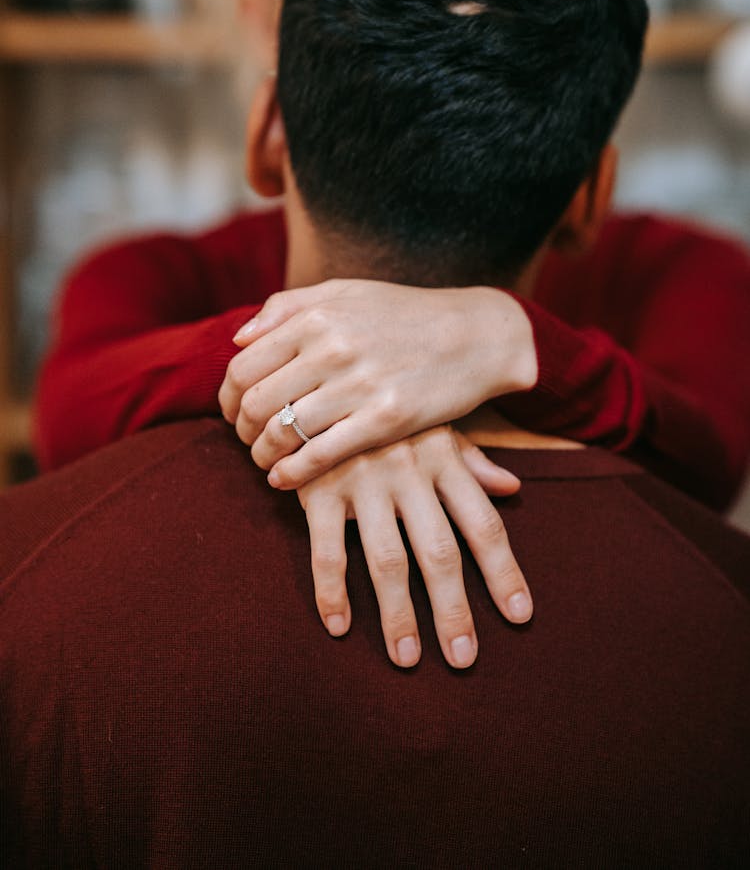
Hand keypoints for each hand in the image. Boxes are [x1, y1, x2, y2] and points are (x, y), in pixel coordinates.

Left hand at [219, 279, 536, 488]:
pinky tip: (284, 479)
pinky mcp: (386, 420)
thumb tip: (238, 338)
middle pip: (255, 402)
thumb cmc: (406, 314)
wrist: (476, 335)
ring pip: (281, 431)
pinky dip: (292, 473)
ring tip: (266, 460)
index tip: (233, 412)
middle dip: (241, 430)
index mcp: (317, 316)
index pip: (244, 365)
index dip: (228, 396)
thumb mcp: (346, 292)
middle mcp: (332, 348)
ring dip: (262, 454)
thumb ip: (287, 306)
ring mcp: (359, 385)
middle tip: (247, 440)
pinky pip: (320, 455)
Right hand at [295, 424, 532, 669]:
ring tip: (406, 658)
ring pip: (387, 560)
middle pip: (439, 552)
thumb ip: (470, 460)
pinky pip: (327, 549)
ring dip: (397, 614)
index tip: (520, 616)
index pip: (484, 525)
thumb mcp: (432, 422)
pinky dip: (332, 591)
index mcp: (442, 458)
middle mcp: (409, 473)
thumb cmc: (385, 402)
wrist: (319, 368)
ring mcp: (363, 481)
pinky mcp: (319, 487)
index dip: (503, 572)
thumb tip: (513, 488)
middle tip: (463, 659)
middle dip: (454, 609)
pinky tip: (339, 626)